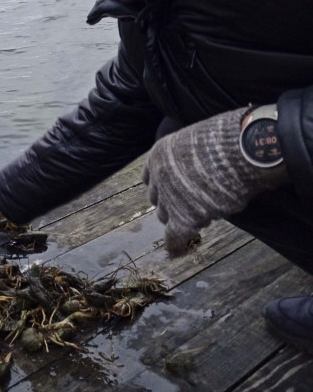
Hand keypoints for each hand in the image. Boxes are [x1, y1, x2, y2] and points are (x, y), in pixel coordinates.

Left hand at [142, 108, 287, 255]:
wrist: (240, 150)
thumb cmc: (228, 140)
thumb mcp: (199, 139)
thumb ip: (190, 155)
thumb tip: (201, 166)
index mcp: (160, 153)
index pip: (150, 177)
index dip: (162, 186)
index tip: (171, 191)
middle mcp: (159, 176)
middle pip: (159, 199)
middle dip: (172, 203)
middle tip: (192, 205)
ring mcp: (169, 197)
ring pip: (168, 216)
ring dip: (183, 217)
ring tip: (208, 212)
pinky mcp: (183, 217)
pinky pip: (174, 236)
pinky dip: (176, 245)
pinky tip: (176, 252)